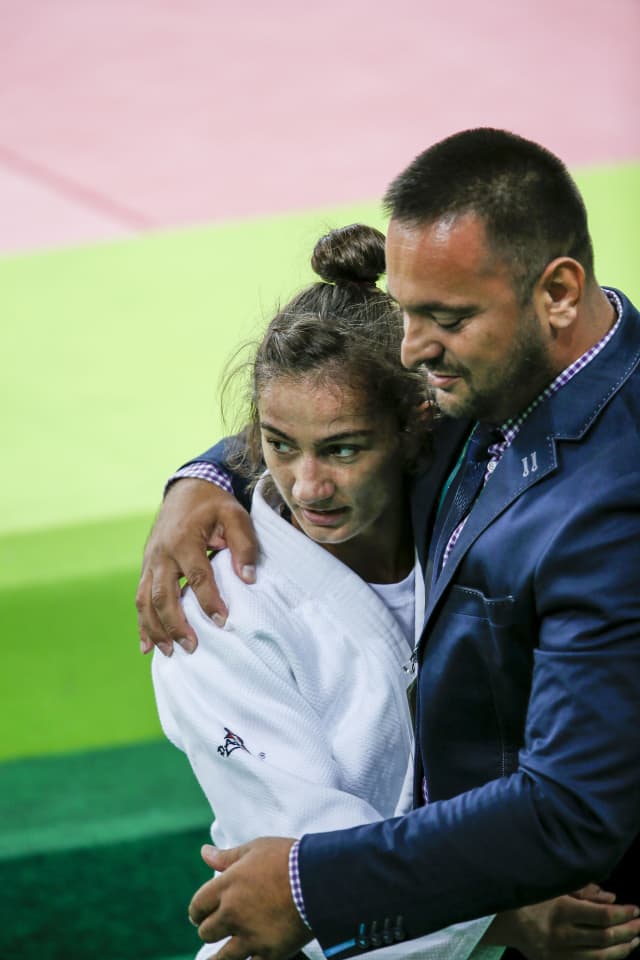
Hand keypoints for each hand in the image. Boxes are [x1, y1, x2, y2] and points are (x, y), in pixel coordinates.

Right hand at [135, 479, 257, 655]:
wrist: (186, 488)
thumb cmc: (214, 504)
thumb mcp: (235, 515)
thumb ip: (244, 545)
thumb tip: (248, 578)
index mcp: (184, 539)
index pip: (197, 576)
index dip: (210, 601)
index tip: (224, 622)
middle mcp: (162, 553)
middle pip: (164, 594)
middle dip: (176, 624)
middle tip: (193, 647)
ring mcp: (150, 561)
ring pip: (145, 600)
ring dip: (156, 629)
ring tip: (170, 652)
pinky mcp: (147, 567)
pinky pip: (140, 597)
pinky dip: (142, 623)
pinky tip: (147, 646)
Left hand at [188, 839, 310, 959]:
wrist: (319, 881)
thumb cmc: (287, 859)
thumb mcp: (255, 849)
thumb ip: (227, 856)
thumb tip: (204, 853)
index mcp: (227, 886)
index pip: (198, 906)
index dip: (197, 911)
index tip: (200, 914)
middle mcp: (232, 913)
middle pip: (207, 932)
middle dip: (209, 929)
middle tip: (215, 929)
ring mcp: (250, 936)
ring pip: (223, 957)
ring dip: (219, 957)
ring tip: (218, 958)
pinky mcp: (268, 952)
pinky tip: (248, 959)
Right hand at [486, 883, 639, 958]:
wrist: (502, 920)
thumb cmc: (529, 896)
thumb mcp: (552, 886)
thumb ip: (582, 889)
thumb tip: (611, 897)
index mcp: (561, 910)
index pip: (601, 916)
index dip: (622, 914)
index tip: (635, 909)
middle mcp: (562, 934)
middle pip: (603, 937)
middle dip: (626, 931)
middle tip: (639, 924)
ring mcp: (559, 952)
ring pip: (599, 956)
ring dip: (621, 949)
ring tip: (635, 940)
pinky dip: (606, 959)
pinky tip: (617, 952)